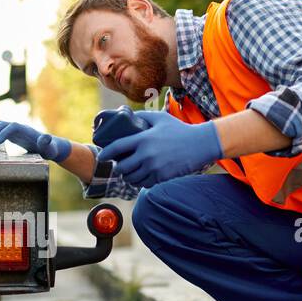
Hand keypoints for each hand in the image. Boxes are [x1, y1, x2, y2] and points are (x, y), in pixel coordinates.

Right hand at [0, 121, 71, 160]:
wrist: (49, 147)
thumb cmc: (49, 149)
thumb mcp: (49, 148)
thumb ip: (46, 143)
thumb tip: (46, 137)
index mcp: (26, 130)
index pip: (12, 127)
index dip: (4, 132)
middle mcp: (19, 127)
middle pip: (3, 125)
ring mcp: (14, 130)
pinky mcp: (11, 134)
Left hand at [96, 110, 222, 186]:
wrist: (200, 144)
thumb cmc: (179, 130)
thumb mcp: (160, 118)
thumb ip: (142, 116)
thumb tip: (126, 116)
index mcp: (143, 139)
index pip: (117, 147)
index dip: (106, 153)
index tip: (101, 156)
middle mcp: (147, 155)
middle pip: (122, 167)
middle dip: (118, 167)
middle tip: (119, 164)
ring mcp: (154, 168)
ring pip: (132, 178)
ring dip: (128, 176)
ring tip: (128, 172)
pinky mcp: (162, 177)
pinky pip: (144, 184)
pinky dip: (140, 181)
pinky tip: (141, 176)